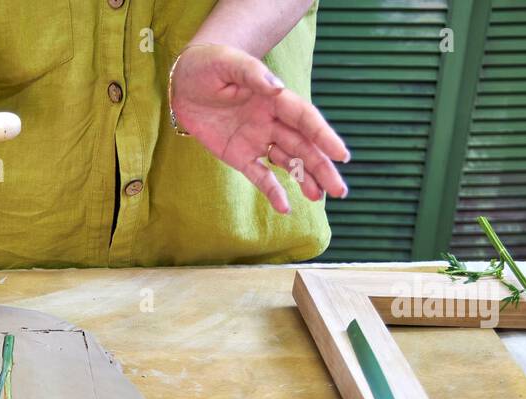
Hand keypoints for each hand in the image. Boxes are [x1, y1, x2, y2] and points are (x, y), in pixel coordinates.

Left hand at [169, 43, 348, 213]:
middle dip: (322, 167)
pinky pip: (260, 176)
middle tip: (340, 190)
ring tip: (319, 198)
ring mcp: (257, 140)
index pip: (305, 120)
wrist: (183, 81)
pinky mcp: (239, 155)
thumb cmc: (209, 65)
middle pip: (303, 146)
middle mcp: (272, 121)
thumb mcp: (229, 63)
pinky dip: (272, 191)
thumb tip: (277, 88)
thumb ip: (254, 75)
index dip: (324, 137)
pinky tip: (285, 208)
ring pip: (288, 162)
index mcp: (275, 98)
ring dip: (305, 180)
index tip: (341, 155)